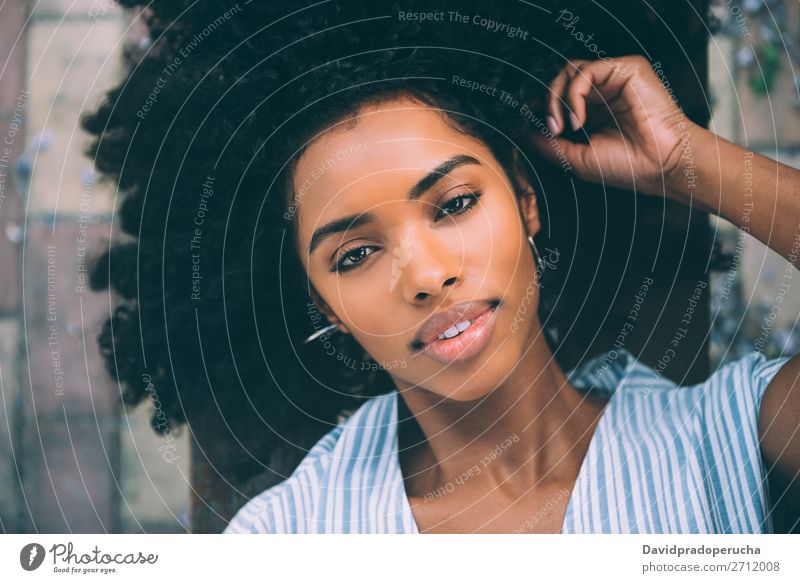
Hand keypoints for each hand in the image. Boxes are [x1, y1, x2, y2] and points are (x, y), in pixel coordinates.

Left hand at [530, 55, 703, 199]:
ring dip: (556, 98)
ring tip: (561, 126)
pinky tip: (578, 120)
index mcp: (592, 111)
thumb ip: (549, 144)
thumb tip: (523, 131)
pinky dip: (573, 95)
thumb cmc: (628, 167)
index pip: (557, 96)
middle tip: (550, 129)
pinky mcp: (627, 69)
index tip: (532, 128)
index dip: (540, 108)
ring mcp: (614, 79)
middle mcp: (602, 92)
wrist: (663, 167)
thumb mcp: (577, 159)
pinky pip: (586, 70)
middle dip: (545, 103)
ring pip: (569, 71)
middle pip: (559, 80)